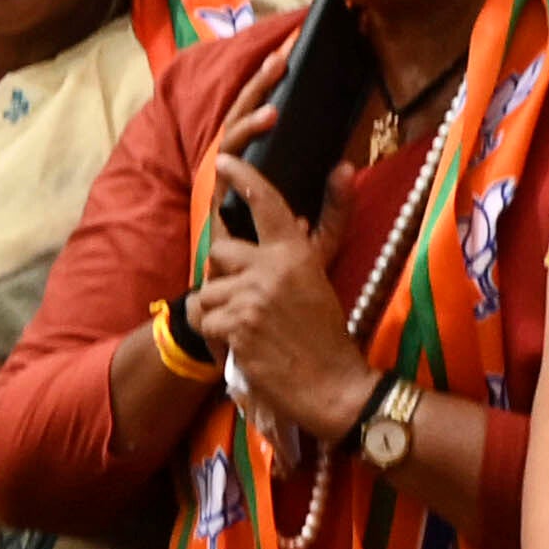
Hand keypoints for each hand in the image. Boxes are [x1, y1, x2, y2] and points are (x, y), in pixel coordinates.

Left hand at [193, 152, 379, 441]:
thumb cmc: (327, 334)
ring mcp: (251, 297)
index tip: (224, 162)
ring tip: (248, 330)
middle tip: (246, 301)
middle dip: (224, 275)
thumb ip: (323, 228)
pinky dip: (216, 336)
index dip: (242, 177)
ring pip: (208, 290)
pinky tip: (241, 346)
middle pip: (220, 251)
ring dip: (220, 311)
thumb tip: (343, 169)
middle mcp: (271, 267)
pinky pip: (205, 320)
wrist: (333, 386)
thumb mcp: (322, 277)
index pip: (265, 203)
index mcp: (296, 252)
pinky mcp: (236, 326)